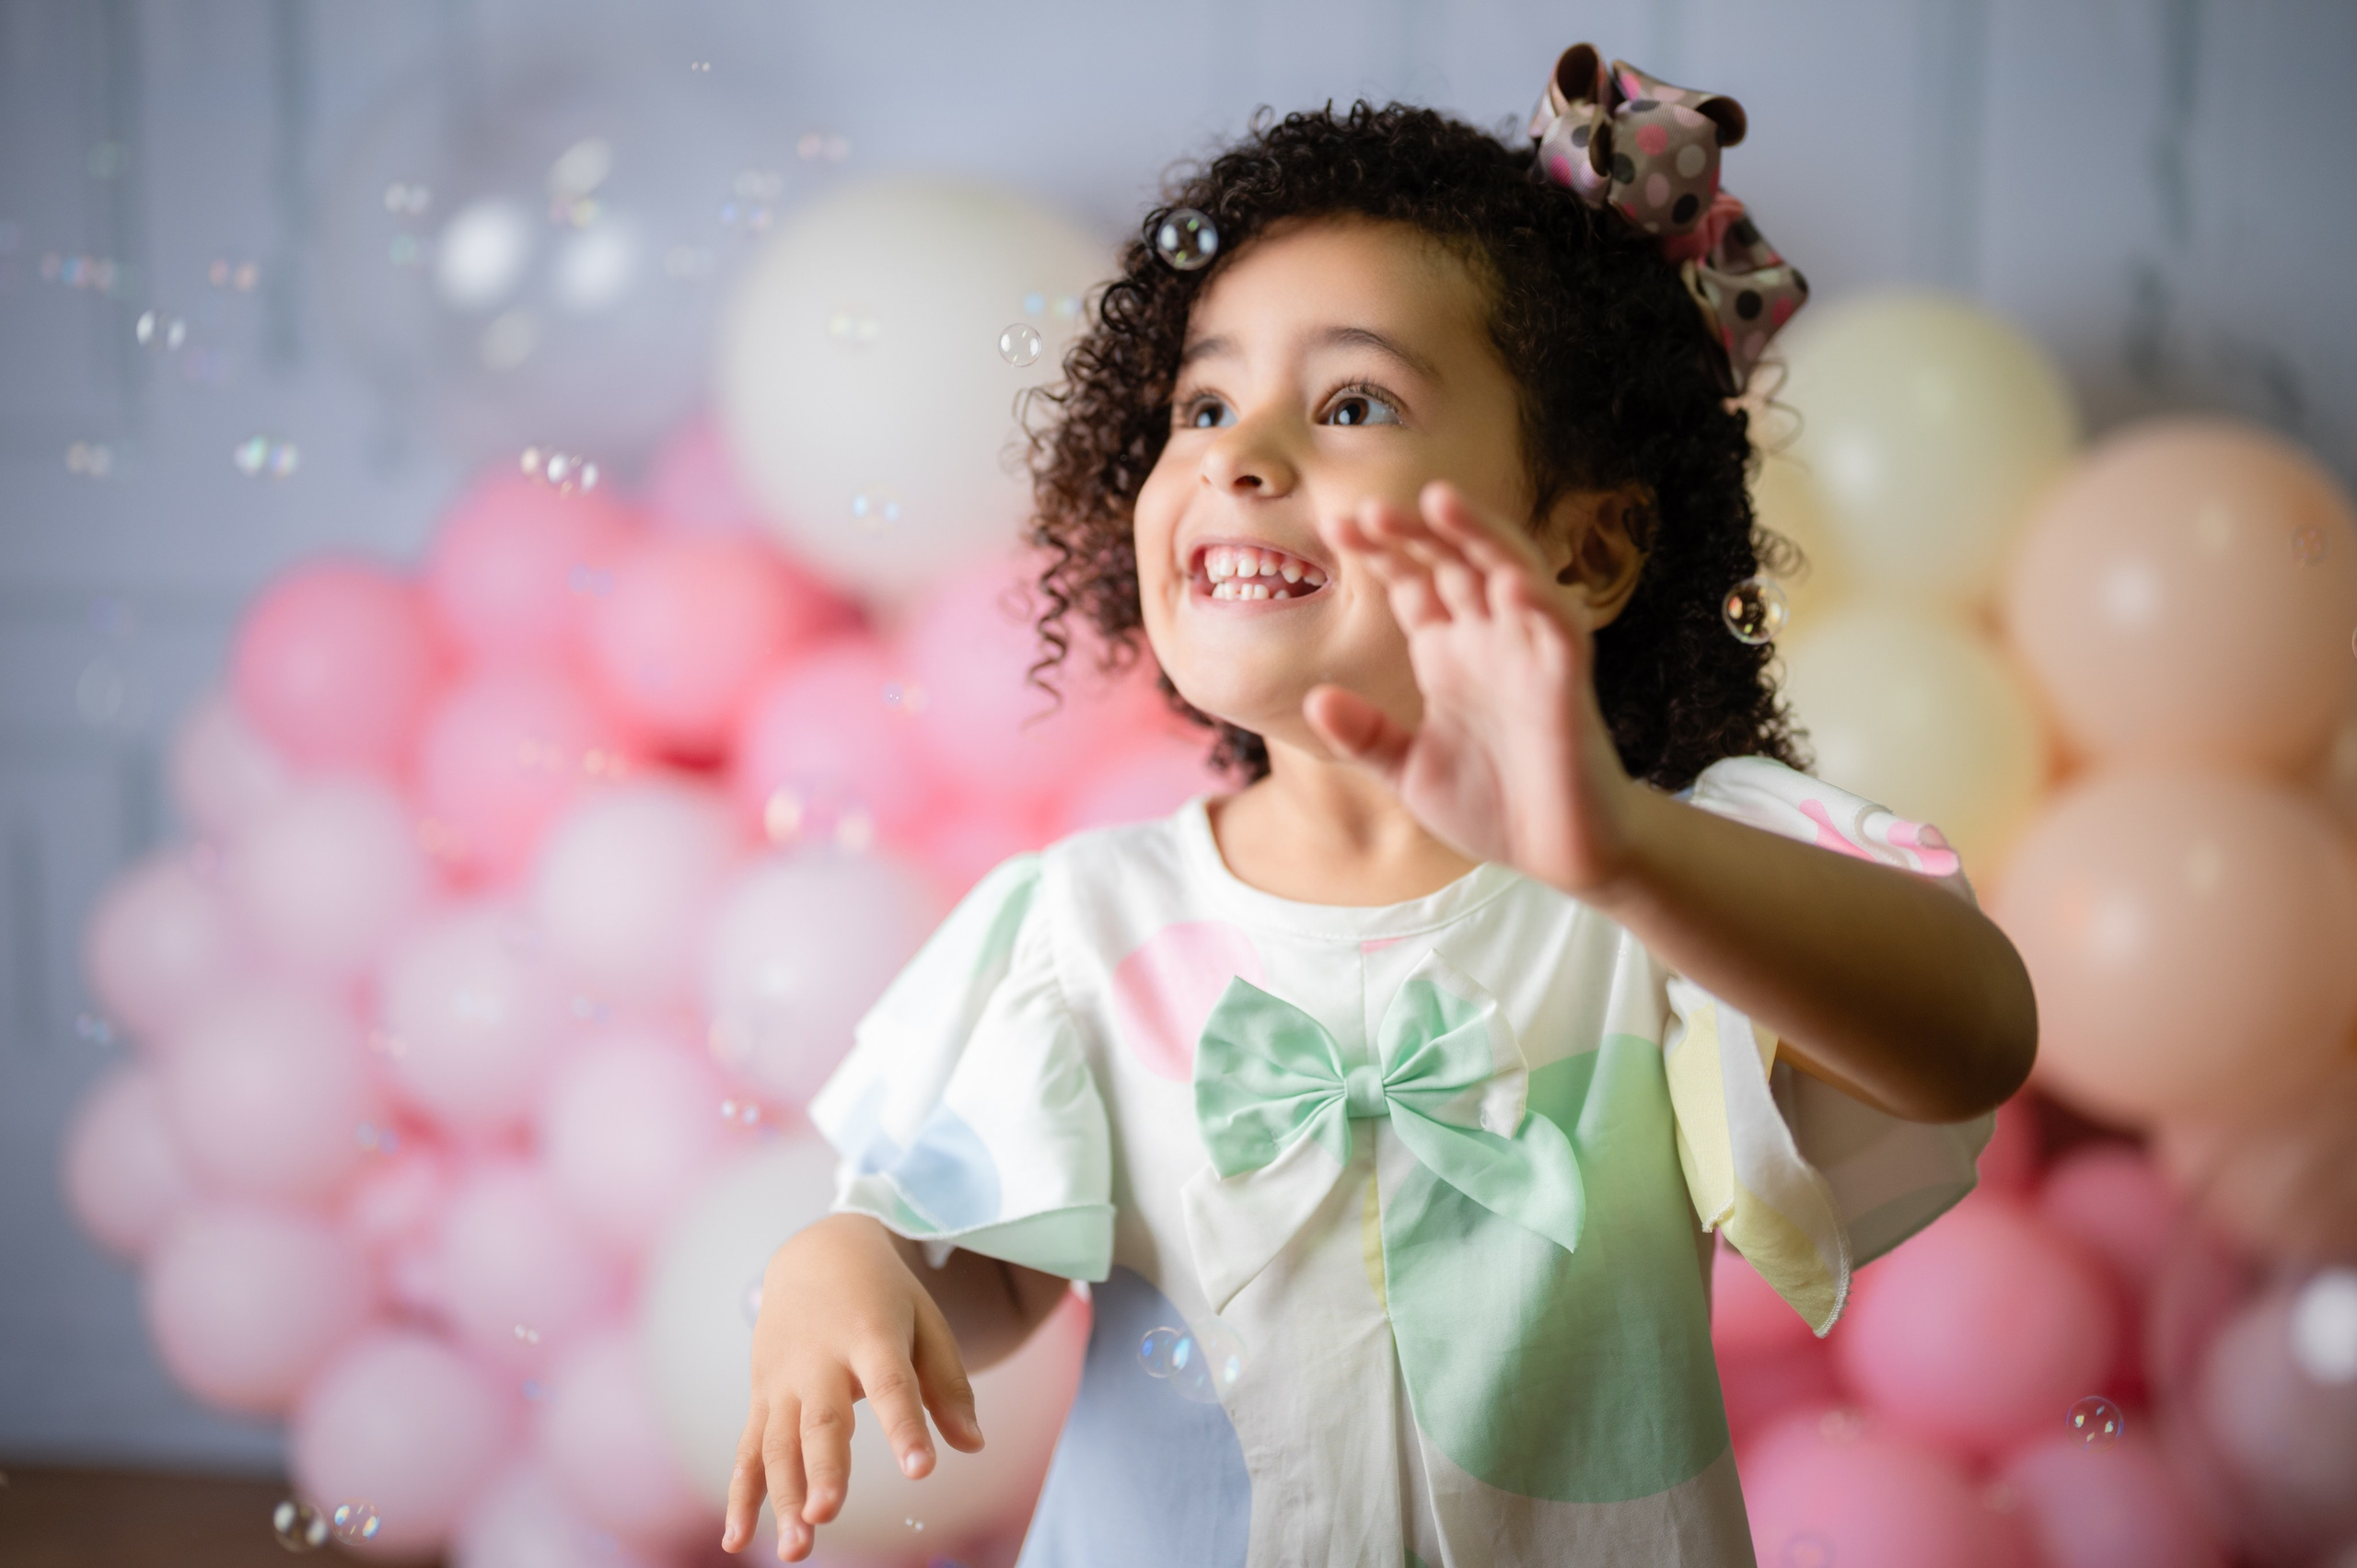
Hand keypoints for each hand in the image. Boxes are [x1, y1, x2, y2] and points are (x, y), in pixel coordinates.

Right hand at [721, 1215, 983, 1561]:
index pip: (891, 1385)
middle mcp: (820, 1360)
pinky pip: (747, 1451)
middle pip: (822, 1420)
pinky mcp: (761, 1397)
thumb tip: (973, 1446)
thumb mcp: (925, 1323)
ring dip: (783, 1497)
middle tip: (826, 1514)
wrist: (814, 1253)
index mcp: (872, 1335)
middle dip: (823, 1470)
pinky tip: (738, 1540)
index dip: (905, 1427)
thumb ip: (948, 1385)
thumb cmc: (882, 1296)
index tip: (921, 1470)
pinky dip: (741, 1496)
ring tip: (797, 1549)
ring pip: (779, 1443)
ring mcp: (783, 1380)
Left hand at [1305, 481, 1641, 895]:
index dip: (1382, 552)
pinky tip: (1509, 581)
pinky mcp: (1567, 685)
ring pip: (1510, 573)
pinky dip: (1539, 601)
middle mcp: (1488, 642)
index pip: (1414, 582)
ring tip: (1440, 502)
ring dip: (1479, 537)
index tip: (1336, 528)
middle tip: (1370, 510)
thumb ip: (1366, 737)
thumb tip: (1314, 701)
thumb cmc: (1494, 806)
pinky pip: (1559, 630)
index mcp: (1447, 654)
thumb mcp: (1410, 773)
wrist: (1561, 856)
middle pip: (1454, 564)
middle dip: (1417, 533)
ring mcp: (1529, 656)